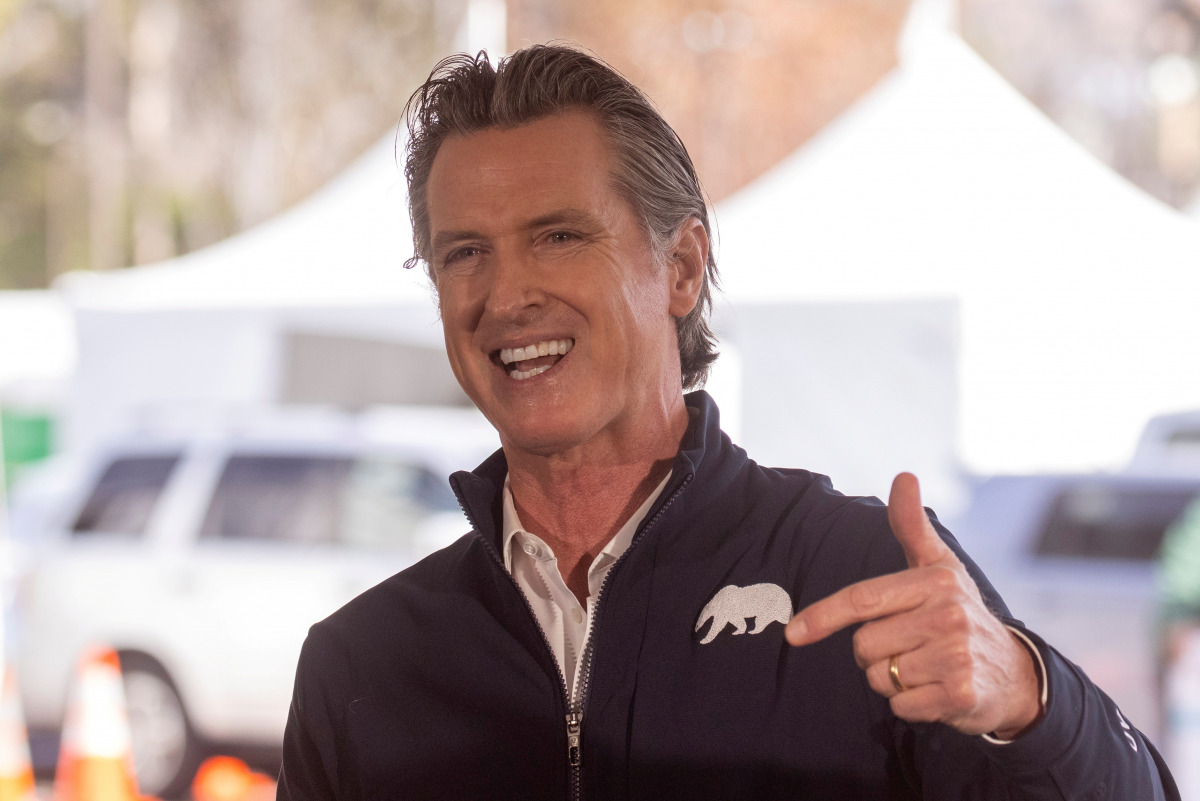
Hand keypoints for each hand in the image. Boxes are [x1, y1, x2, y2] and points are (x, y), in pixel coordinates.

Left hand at [785, 473, 1039, 737]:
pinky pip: (901, 706)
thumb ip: (912, 525)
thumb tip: (904, 475)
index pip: (862, 599)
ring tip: (924, 668)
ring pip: (880, 677)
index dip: (822, 616)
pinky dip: (909, 705)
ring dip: (892, 680)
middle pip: (864, 645)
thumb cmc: (960, 613)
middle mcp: (949, 615)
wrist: (1013, 673)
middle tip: (908, 646)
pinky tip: (935, 691)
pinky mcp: (961, 695)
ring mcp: (957, 656)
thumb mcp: (938, 566)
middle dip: (873, 653)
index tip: (793, 633)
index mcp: (935, 581)